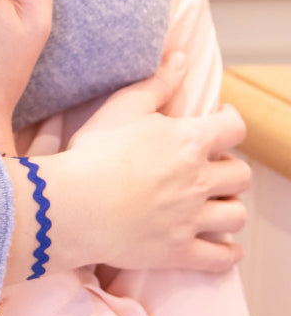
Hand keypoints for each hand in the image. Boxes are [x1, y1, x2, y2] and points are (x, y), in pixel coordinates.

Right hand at [47, 50, 249, 274]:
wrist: (75, 203)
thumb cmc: (95, 150)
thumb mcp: (123, 106)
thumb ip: (157, 81)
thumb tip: (181, 57)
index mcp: (189, 142)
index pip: (234, 129)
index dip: (231, 121)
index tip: (222, 119)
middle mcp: (199, 180)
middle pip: (240, 175)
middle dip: (230, 166)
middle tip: (211, 164)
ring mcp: (193, 219)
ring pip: (236, 215)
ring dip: (229, 205)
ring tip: (214, 201)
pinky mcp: (181, 251)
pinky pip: (221, 258)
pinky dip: (228, 252)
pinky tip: (225, 245)